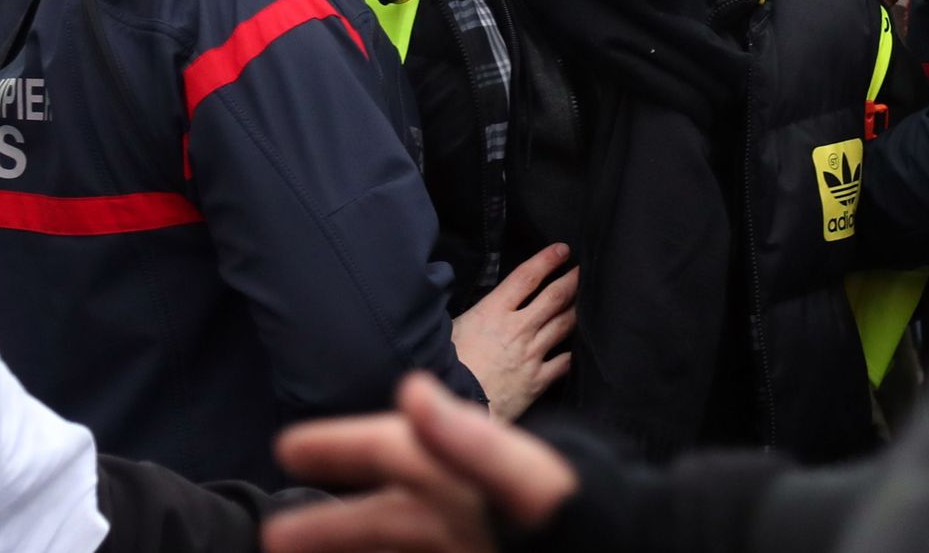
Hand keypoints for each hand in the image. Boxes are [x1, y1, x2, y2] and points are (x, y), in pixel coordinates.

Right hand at [264, 372, 579, 552]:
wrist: (657, 549)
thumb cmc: (599, 518)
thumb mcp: (535, 480)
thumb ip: (475, 442)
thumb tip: (411, 392)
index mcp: (472, 473)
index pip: (393, 450)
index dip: (340, 447)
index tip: (288, 445)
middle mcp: (469, 511)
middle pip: (385, 517)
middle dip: (329, 522)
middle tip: (271, 532)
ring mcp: (479, 545)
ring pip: (405, 547)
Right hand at [450, 243, 576, 420]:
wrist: (455, 403)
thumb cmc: (445, 366)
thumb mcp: (450, 328)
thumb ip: (469, 312)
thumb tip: (467, 298)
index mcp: (493, 312)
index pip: (526, 277)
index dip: (547, 260)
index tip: (562, 250)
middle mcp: (517, 328)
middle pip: (554, 297)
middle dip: (572, 280)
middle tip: (585, 269)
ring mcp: (531, 354)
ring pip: (564, 324)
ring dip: (578, 309)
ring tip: (589, 300)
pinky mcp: (537, 380)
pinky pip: (565, 362)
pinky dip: (575, 352)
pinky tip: (583, 346)